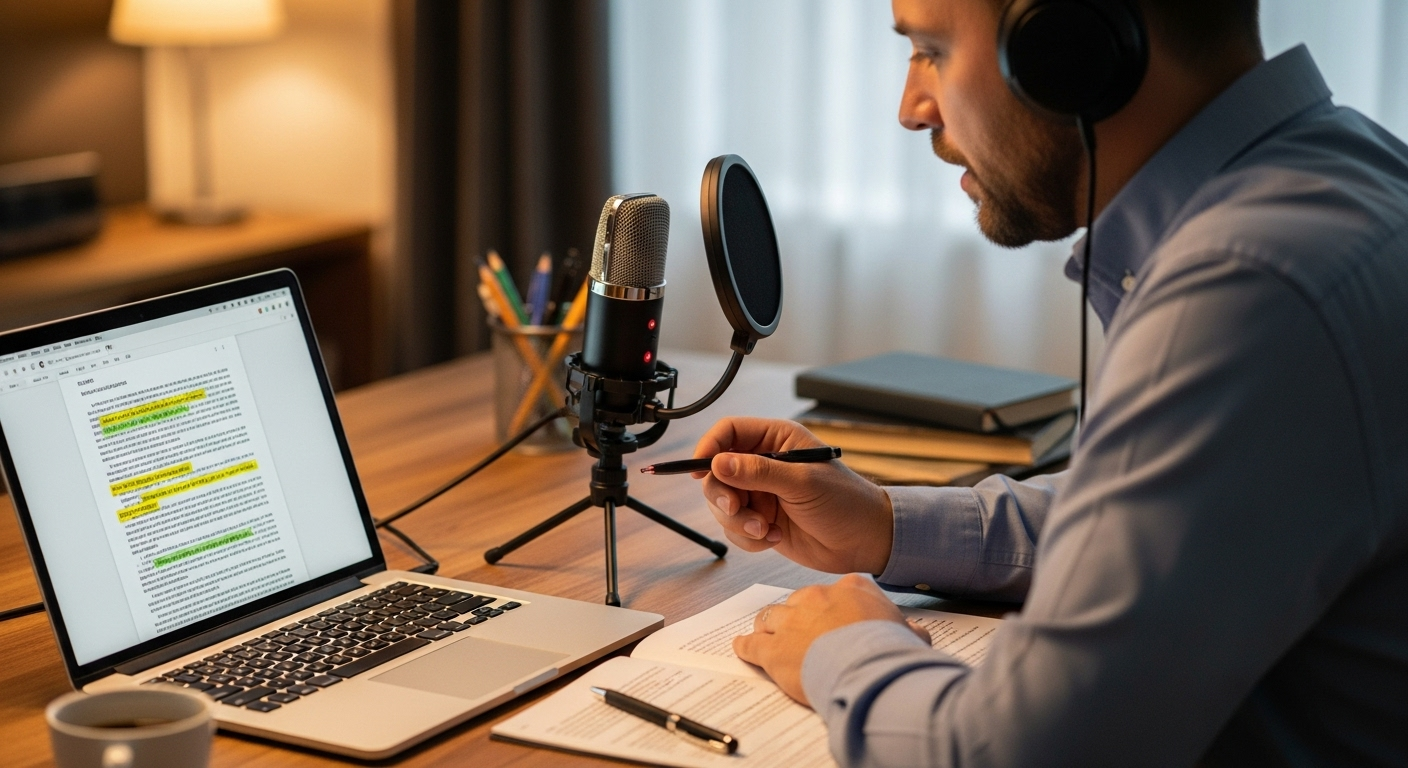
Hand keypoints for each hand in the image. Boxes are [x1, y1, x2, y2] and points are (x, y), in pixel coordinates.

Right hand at [694, 417, 893, 574]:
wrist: (866, 542)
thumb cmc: (847, 502)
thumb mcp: (802, 483)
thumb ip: (758, 472)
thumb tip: (719, 463)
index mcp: (777, 440)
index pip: (728, 432)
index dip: (709, 448)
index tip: (699, 471)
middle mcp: (764, 464)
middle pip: (717, 472)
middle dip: (723, 496)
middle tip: (736, 510)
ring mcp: (761, 493)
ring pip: (722, 504)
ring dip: (739, 522)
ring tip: (766, 530)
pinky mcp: (761, 520)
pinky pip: (735, 528)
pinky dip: (749, 538)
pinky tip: (775, 538)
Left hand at [734, 575, 931, 703]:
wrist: (870, 670)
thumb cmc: (891, 653)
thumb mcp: (909, 636)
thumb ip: (908, 630)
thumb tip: (916, 634)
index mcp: (851, 588)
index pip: (837, 590)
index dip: (832, 606)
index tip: (832, 616)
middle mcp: (817, 598)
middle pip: (799, 601)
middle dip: (798, 615)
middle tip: (799, 630)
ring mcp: (792, 622)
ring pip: (771, 617)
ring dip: (769, 627)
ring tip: (766, 634)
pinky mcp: (773, 650)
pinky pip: (752, 644)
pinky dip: (746, 647)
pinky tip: (742, 647)